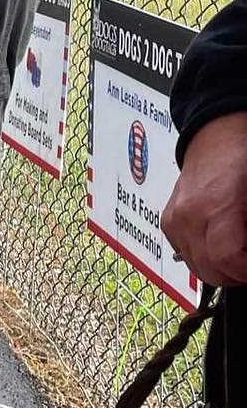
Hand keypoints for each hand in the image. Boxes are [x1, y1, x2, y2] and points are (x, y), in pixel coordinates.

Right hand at [163, 112, 246, 286]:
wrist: (216, 135)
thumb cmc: (242, 157)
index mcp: (215, 207)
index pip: (226, 260)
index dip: (245, 270)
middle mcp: (187, 218)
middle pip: (210, 271)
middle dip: (236, 273)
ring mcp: (174, 222)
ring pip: (197, 268)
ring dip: (221, 268)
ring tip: (238, 251)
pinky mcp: (168, 223)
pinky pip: (186, 254)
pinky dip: (206, 257)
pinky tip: (221, 242)